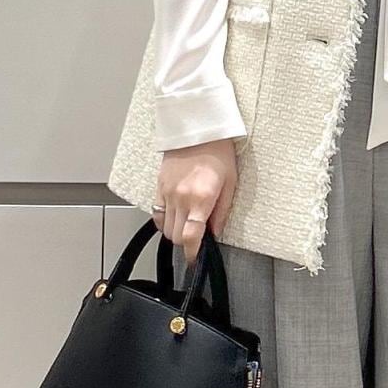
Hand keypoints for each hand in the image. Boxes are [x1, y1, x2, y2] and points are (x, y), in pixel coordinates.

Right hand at [155, 137, 239, 262]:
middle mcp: (181, 198)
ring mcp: (167, 192)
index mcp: (201, 198)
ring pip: (165, 228)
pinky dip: (164, 221)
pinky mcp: (159, 186)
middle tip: (196, 240)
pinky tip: (175, 217)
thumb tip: (216, 231)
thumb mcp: (231, 182)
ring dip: (175, 233)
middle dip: (186, 243)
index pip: (191, 237)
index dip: (192, 253)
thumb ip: (222, 211)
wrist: (197, 128)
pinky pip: (156, 213)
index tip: (196, 259)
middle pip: (176, 236)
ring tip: (187, 226)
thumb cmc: (218, 151)